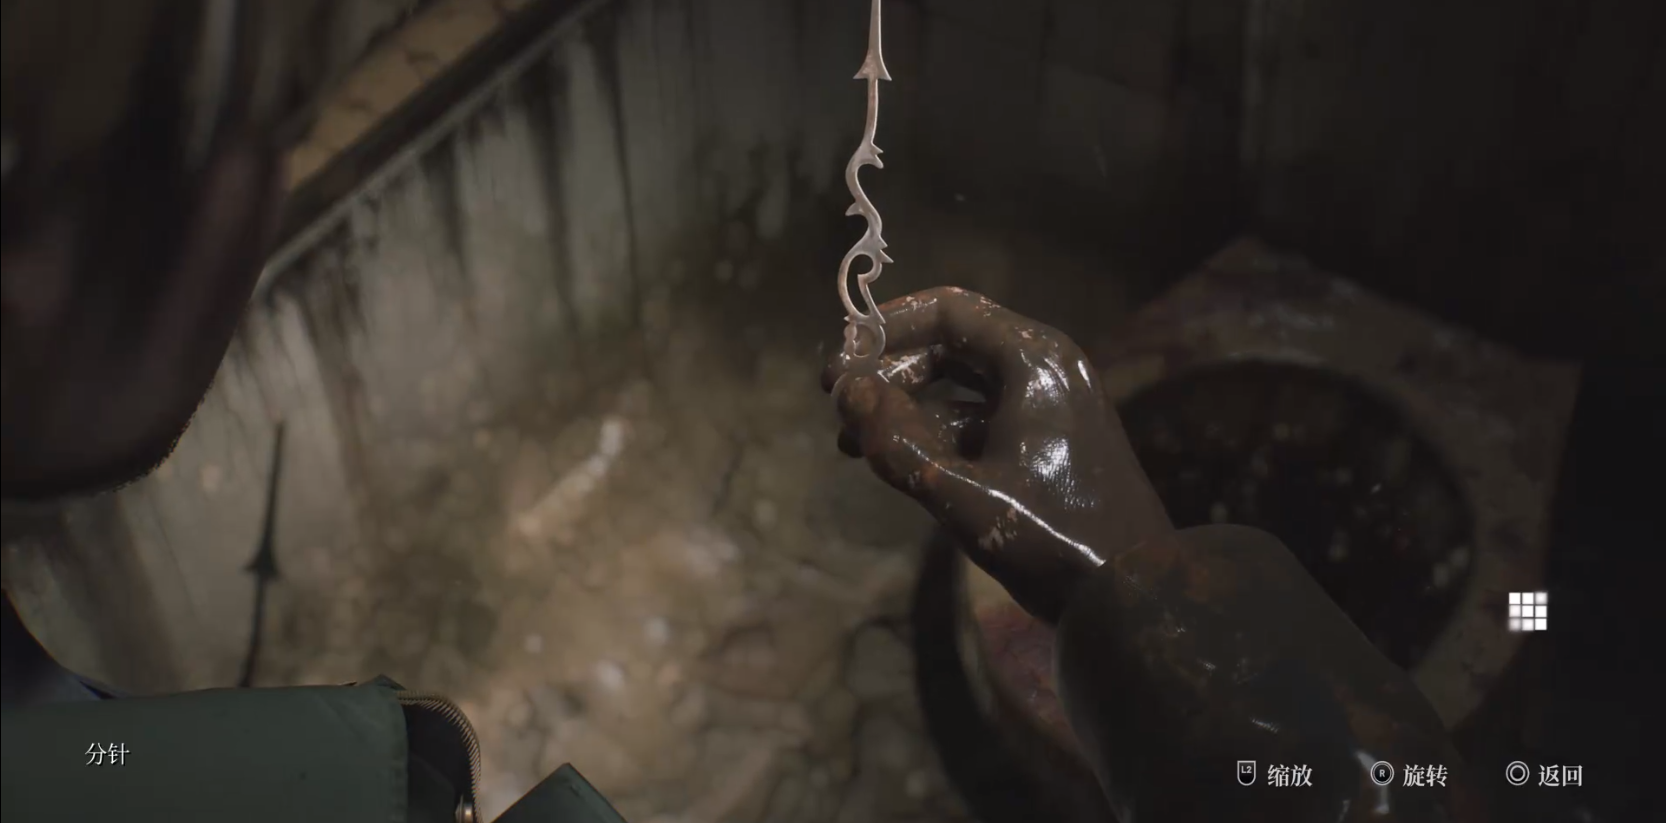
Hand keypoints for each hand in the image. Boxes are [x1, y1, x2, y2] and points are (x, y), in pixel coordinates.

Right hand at [823, 287, 1173, 621]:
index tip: (837, 366)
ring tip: (851, 444)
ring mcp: (1049, 404)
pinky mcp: (1047, 440)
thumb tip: (848, 393)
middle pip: (951, 343)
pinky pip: (979, 418)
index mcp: (1034, 359)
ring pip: (961, 385)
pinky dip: (936, 433)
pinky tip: (897, 465)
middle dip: (889, 372)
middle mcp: (1044, 367)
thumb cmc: (1054, 538)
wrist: (1134, 596)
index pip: (947, 310)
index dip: (883, 329)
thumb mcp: (963, 493)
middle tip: (837, 407)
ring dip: (906, 407)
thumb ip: (898, 441)